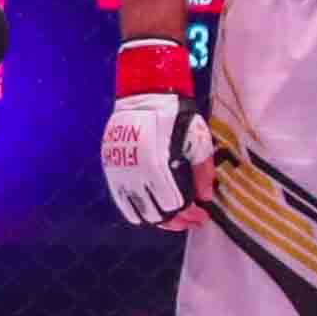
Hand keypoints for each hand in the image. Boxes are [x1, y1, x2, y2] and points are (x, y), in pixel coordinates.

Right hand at [102, 40, 210, 231]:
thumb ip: (203, 171)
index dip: (190, 215)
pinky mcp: (111, 168)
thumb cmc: (175, 114)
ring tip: (172, 218)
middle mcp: (136, 172)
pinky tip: (150, 211)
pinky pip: (122, 200)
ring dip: (157, 219)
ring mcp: (120, 171)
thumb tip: (205, 198)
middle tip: (190, 220)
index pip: (175, 204)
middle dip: (176, 221)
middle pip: (156, 213)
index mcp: (158, 164)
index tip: (202, 216)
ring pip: (138, 211)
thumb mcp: (197, 139)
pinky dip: (137, 210)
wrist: (144, 94)